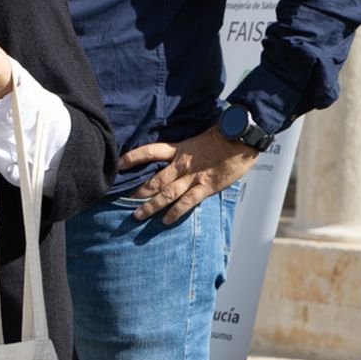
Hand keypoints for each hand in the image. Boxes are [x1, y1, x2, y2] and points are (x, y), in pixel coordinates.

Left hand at [122, 126, 255, 224]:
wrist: (241, 138)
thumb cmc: (221, 138)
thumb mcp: (196, 141)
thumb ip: (184, 151)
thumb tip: (172, 158)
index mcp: (178, 149)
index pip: (150, 152)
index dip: (133, 157)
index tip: (119, 165)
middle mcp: (182, 164)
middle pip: (154, 179)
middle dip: (138, 192)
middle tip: (122, 202)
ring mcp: (193, 176)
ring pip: (167, 193)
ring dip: (151, 205)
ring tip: (137, 215)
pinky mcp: (206, 186)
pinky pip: (188, 202)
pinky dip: (176, 212)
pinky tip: (165, 221)